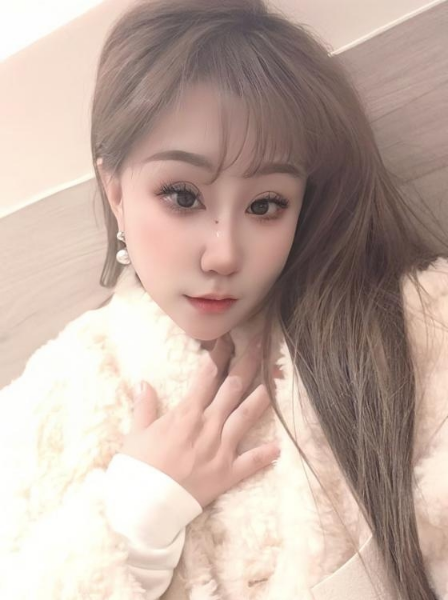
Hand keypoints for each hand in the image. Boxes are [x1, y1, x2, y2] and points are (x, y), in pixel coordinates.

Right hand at [121, 334, 280, 508]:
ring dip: (261, 396)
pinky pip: (251, 462)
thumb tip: (143, 383)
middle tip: (261, 345)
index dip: (219, 355)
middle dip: (247, 364)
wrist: (144, 505)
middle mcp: (208, 426)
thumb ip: (144, 406)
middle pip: (232, 388)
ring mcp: (220, 448)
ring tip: (275, 380)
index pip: (207, 376)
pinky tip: (278, 447)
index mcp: (186, 413)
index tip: (228, 339)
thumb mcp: (135, 433)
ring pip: (246, 416)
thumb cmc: (137, 468)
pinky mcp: (227, 473)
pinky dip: (265, 454)